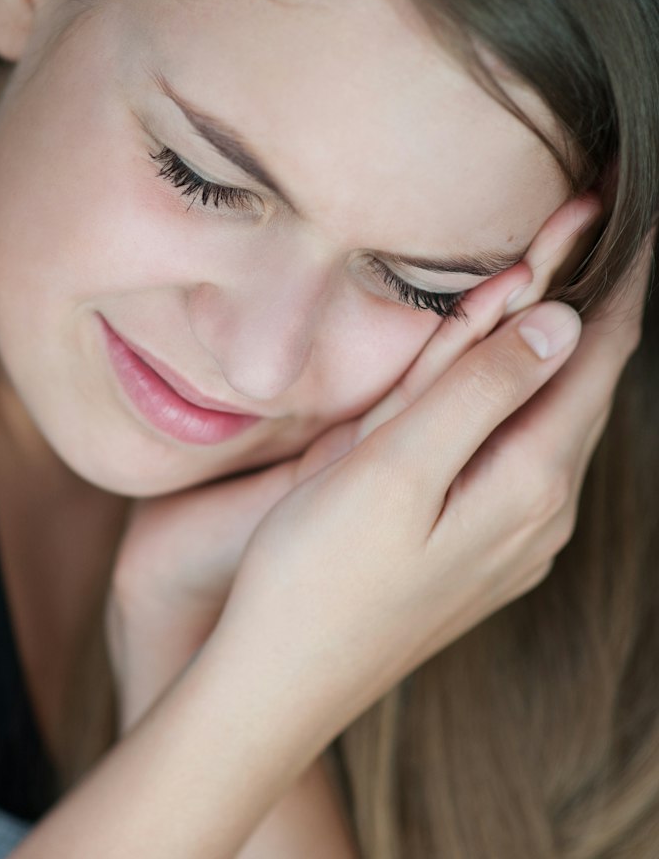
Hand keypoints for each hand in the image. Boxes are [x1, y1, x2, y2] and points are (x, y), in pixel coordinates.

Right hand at [107, 196, 613, 730]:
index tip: (628, 219)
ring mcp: (507, 542)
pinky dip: (513, 405)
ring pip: (545, 425)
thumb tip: (560, 323)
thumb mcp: (394, 471)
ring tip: (557, 290)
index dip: (617, 285)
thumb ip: (477, 393)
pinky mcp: (471, 554)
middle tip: (589, 234)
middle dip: (588, 310)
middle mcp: (536, 516)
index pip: (595, 361)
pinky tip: (498, 391)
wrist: (278, 681)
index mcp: (526, 483)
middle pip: (577, 391)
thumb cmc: (317, 575)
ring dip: (551, 356)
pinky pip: (512, 459)